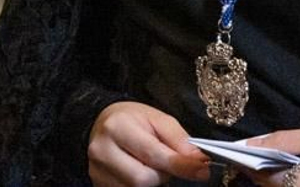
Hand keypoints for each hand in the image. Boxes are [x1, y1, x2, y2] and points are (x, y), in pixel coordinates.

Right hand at [88, 101, 210, 185]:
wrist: (104, 123)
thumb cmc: (134, 120)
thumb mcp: (158, 119)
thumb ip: (179, 140)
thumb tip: (198, 161)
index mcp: (118, 127)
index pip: (154, 154)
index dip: (180, 165)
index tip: (202, 170)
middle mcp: (102, 150)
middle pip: (144, 179)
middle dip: (162, 173)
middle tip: (164, 160)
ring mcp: (97, 170)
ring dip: (152, 180)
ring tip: (148, 163)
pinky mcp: (98, 183)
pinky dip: (140, 185)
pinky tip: (138, 170)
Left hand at [247, 128, 299, 186]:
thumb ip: (284, 141)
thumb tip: (253, 143)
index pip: (260, 176)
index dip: (245, 160)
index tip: (232, 149)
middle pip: (265, 186)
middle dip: (256, 168)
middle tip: (249, 149)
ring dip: (269, 176)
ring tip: (268, 156)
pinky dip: (282, 180)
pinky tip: (286, 167)